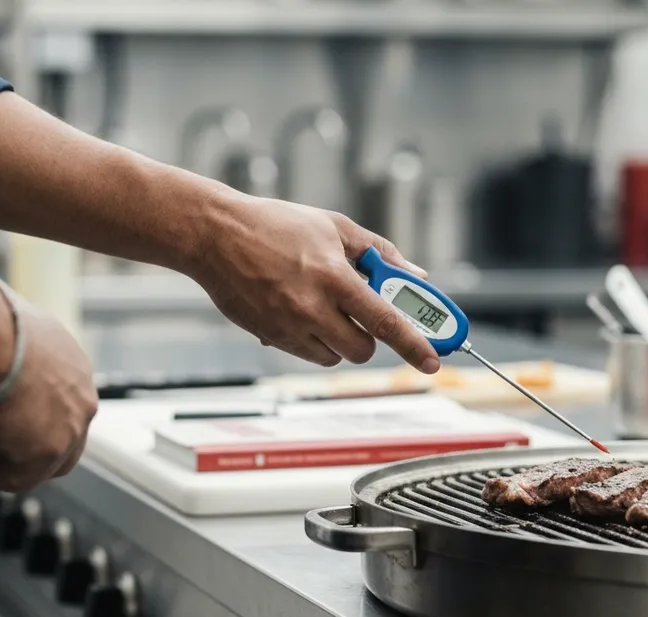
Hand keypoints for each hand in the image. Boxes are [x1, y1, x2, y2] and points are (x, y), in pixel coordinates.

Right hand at [0, 293, 98, 492]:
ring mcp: (70, 427)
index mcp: (73, 366)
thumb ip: (2, 352)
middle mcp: (81, 396)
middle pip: (56, 439)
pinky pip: (16, 478)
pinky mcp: (48, 451)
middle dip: (12, 440)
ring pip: (37, 462)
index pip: (60, 404)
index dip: (20, 414)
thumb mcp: (1, 334)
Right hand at [192, 194, 440, 373]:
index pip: (386, 322)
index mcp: (334, 277)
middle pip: (362, 350)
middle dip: (369, 338)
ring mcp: (289, 326)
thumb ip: (380, 252)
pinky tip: (298, 311)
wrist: (215, 235)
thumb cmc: (275, 225)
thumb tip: (415, 274)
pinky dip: (312, 341)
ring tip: (323, 307)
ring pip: (333, 357)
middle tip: (361, 315)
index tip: (432, 361)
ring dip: (339, 341)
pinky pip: (306, 354)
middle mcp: (312, 308)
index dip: (414, 345)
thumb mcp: (334, 226)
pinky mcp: (269, 337)